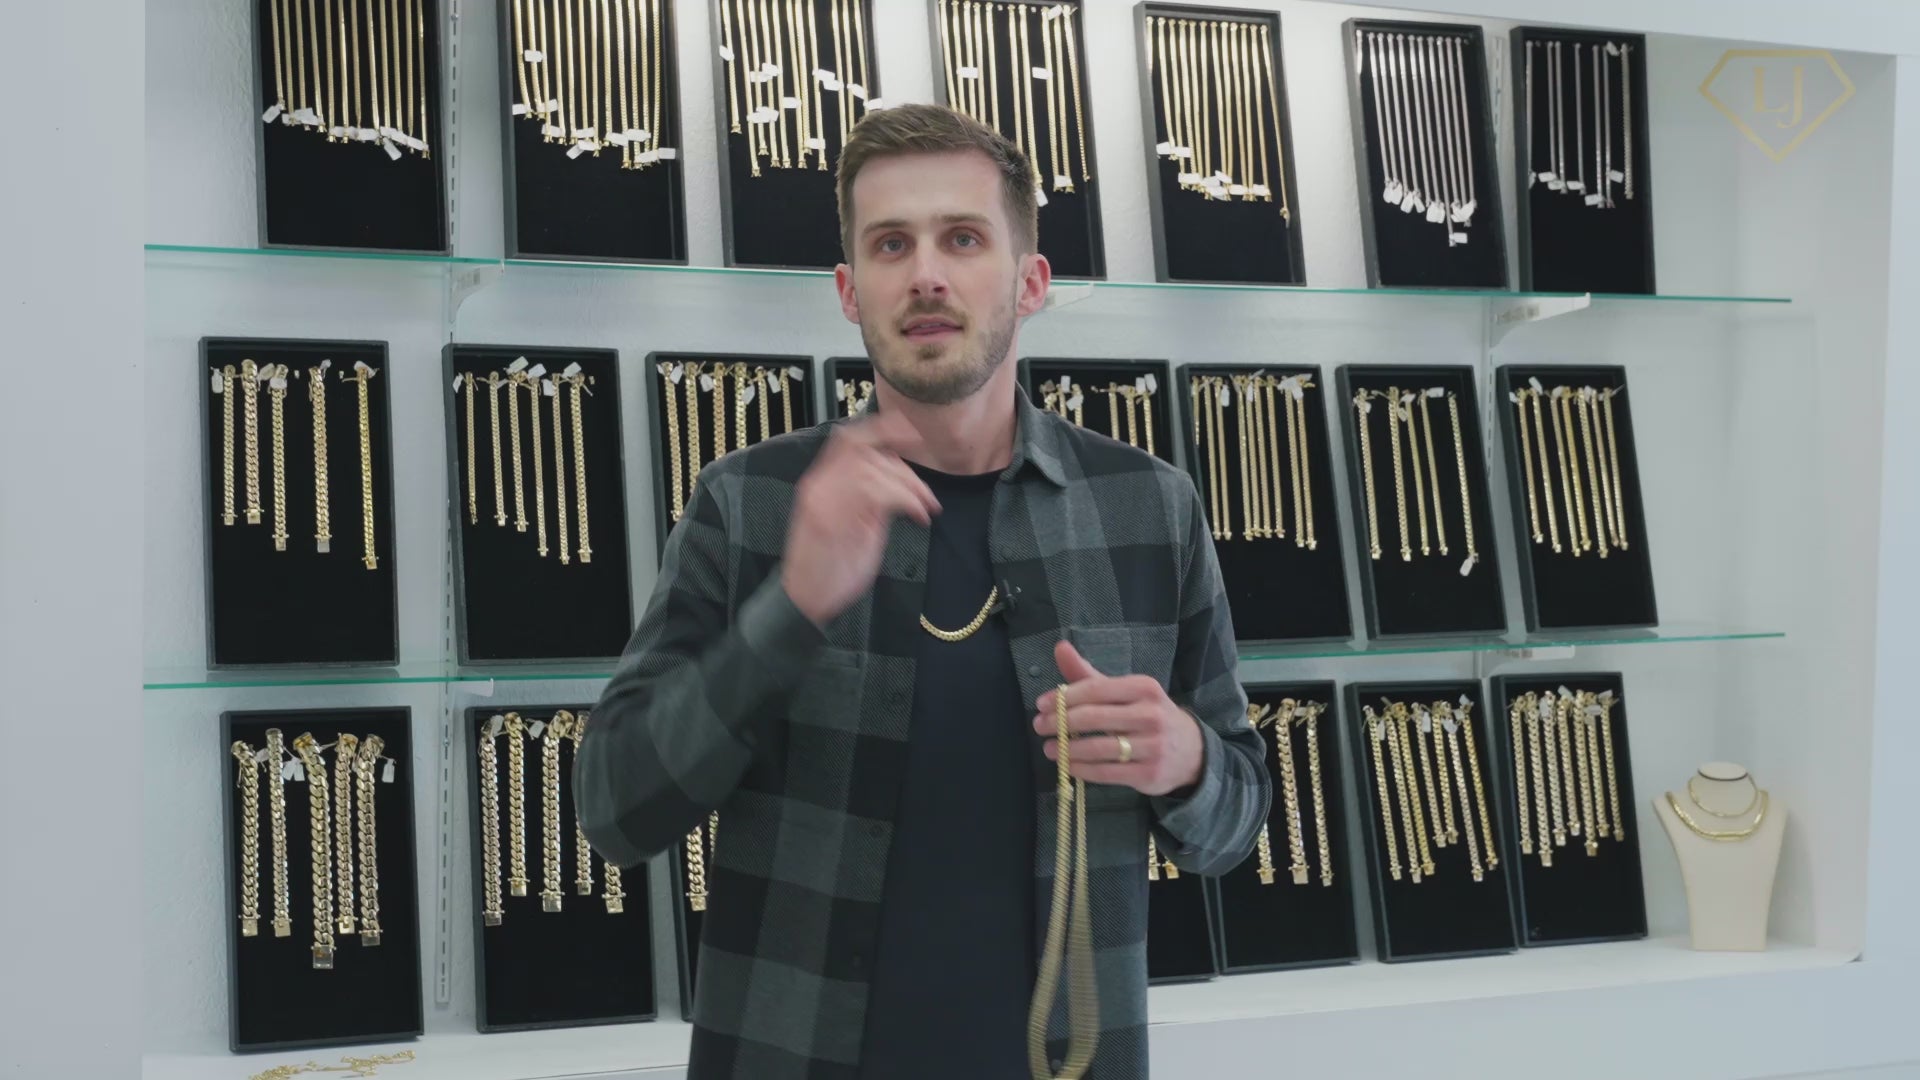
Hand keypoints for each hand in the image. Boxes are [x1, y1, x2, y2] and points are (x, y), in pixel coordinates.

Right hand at [782, 409, 939, 627]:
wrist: (805, 598)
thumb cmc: (828, 564)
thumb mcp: (849, 521)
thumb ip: (865, 495)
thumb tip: (895, 477)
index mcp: (820, 482)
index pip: (849, 440)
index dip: (881, 428)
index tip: (910, 432)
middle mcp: (819, 485)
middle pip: (865, 450)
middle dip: (903, 466)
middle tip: (925, 491)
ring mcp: (826, 502)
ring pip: (875, 469)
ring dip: (909, 486)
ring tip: (924, 508)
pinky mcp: (837, 521)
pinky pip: (880, 493)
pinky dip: (908, 500)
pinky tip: (918, 516)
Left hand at [1031, 640, 1204, 796]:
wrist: (1191, 751)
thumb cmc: (1148, 715)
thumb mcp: (1125, 692)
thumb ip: (1089, 674)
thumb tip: (1059, 647)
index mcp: (1144, 688)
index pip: (1095, 690)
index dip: (1063, 697)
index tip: (1041, 704)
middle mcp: (1151, 715)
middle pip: (1094, 718)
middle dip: (1060, 722)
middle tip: (1039, 726)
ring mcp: (1152, 746)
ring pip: (1098, 748)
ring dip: (1066, 749)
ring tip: (1049, 748)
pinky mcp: (1149, 774)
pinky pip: (1106, 772)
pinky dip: (1081, 769)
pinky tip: (1067, 765)